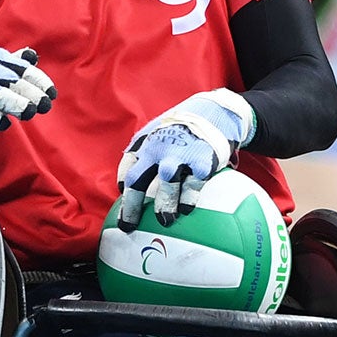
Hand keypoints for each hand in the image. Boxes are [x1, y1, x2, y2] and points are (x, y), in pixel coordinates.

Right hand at [0, 42, 55, 162]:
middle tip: (44, 106)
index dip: (37, 80)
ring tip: (29, 113)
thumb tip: (31, 55)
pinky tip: (4, 125)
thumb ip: (12, 65)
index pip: (18, 65)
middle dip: (30, 93)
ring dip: (15, 103)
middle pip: (9, 78)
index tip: (51, 94)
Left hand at [114, 88, 255, 230]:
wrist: (214, 110)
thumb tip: (130, 181)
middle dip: (131, 205)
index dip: (122, 186)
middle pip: (137, 180)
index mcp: (144, 143)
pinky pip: (193, 184)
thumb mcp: (159, 132)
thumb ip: (146, 153)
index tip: (123, 200)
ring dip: (164, 204)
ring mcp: (179, 154)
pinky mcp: (201, 161)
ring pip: (166, 183)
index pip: (126, 168)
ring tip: (165, 220)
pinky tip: (186, 209)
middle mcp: (157, 148)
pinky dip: (188, 198)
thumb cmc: (183, 127)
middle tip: (128, 225)